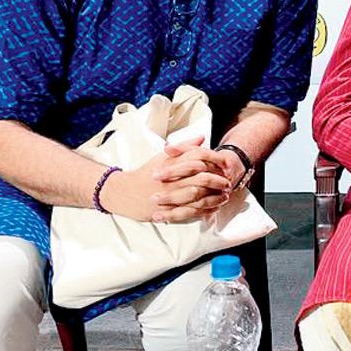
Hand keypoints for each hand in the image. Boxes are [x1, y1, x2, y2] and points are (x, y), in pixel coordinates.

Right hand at [99, 137, 231, 222]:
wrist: (123, 192)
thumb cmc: (146, 173)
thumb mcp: (162, 157)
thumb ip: (184, 148)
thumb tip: (202, 138)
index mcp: (170, 164)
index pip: (197, 158)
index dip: (214, 160)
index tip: (225, 164)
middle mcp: (170, 179)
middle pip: (200, 178)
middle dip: (218, 180)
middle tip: (228, 182)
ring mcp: (168, 196)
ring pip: (197, 196)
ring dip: (214, 196)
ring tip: (224, 196)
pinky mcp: (166, 211)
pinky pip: (189, 212)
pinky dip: (204, 210)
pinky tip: (213, 209)